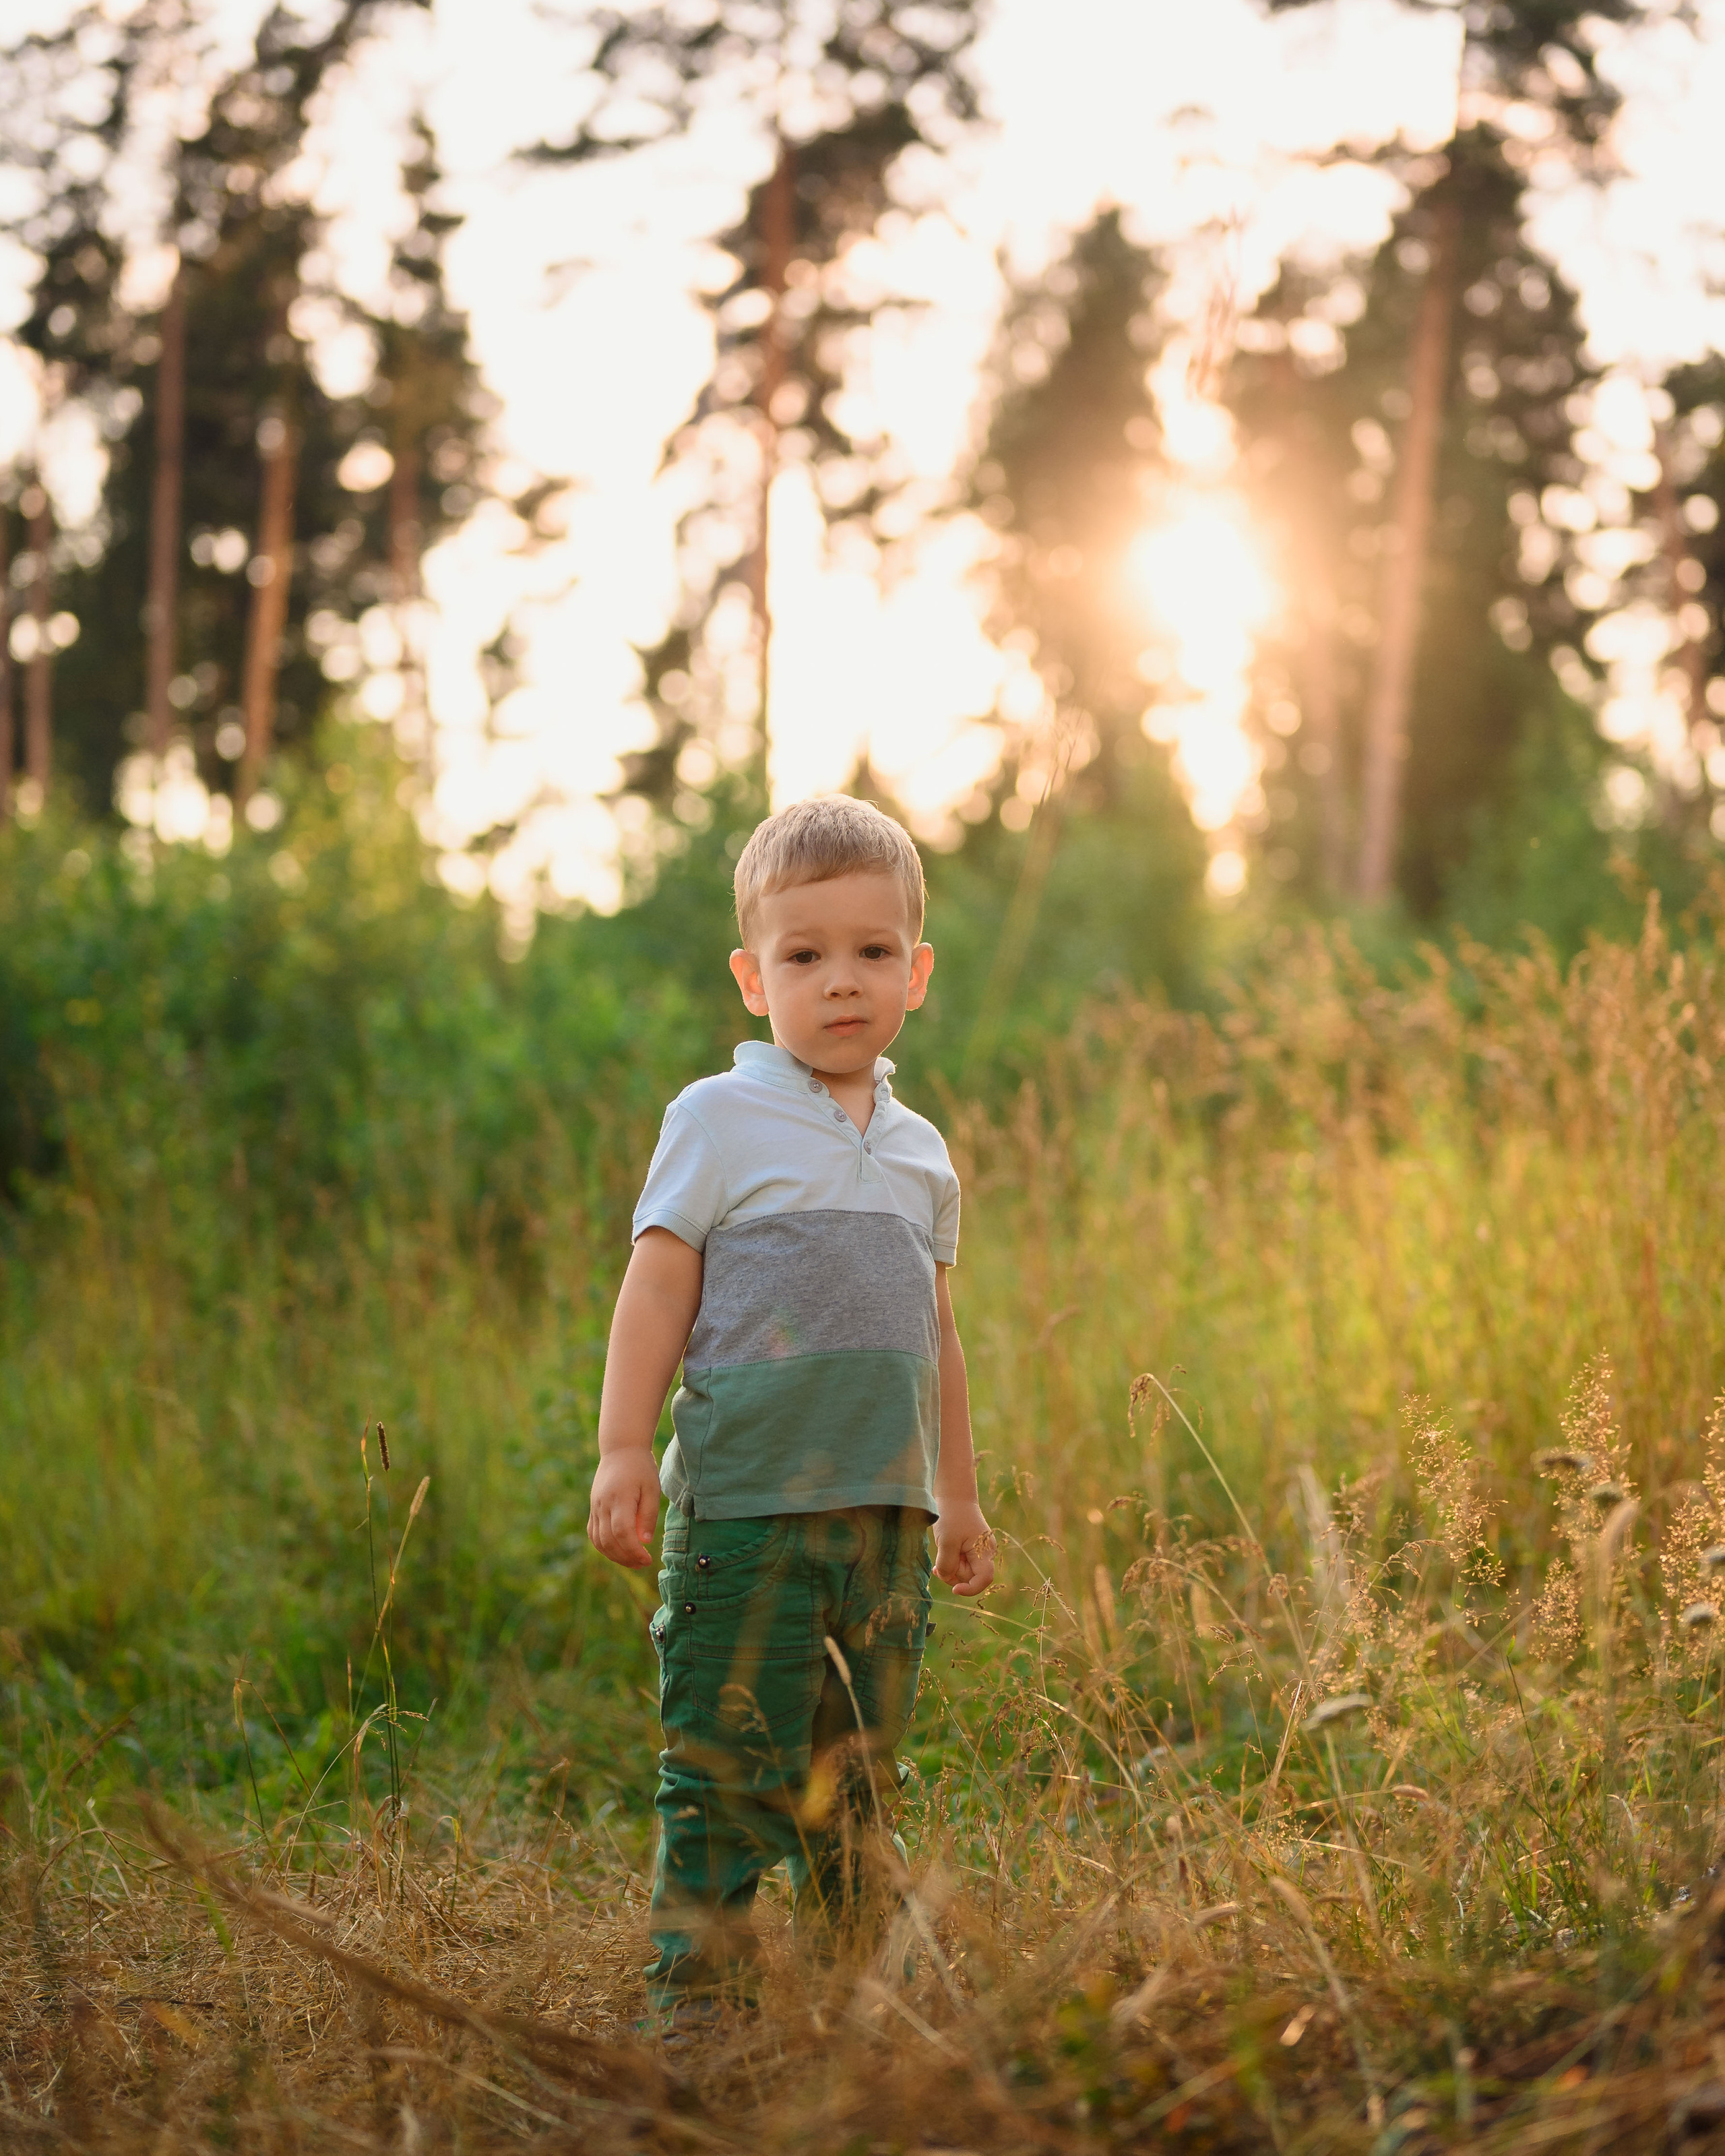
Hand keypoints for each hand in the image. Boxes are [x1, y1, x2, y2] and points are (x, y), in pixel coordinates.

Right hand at [588, 1447, 660, 1568]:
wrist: (620, 1450)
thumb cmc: (640, 1468)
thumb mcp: (652, 1488)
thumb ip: (648, 1515)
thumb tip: (644, 1542)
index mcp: (619, 1498)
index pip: (622, 1532)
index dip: (633, 1551)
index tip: (647, 1559)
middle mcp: (603, 1505)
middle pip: (609, 1541)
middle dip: (626, 1558)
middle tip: (643, 1564)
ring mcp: (595, 1507)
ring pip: (598, 1541)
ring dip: (614, 1556)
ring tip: (633, 1561)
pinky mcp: (593, 1508)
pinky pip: (593, 1534)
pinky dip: (604, 1547)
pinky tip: (619, 1551)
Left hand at [932, 1500, 995, 1597]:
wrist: (953, 1493)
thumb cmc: (951, 1515)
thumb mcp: (947, 1541)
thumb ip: (948, 1564)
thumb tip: (948, 1578)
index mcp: (985, 1551)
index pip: (984, 1579)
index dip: (970, 1589)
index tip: (954, 1589)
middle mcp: (984, 1553)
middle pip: (971, 1577)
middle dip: (954, 1574)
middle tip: (940, 1562)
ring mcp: (977, 1551)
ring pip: (963, 1572)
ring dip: (950, 1568)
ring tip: (940, 1555)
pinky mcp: (968, 1548)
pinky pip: (959, 1563)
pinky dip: (949, 1563)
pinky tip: (940, 1559)